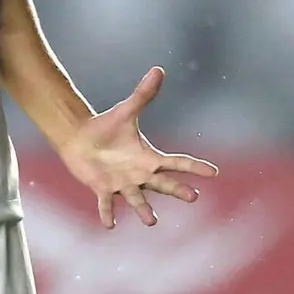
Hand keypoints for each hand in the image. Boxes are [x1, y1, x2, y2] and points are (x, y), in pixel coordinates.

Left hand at [59, 67, 218, 229]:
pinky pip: (106, 204)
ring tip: (152, 221)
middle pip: (163, 184)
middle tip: (193, 197)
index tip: (214, 172)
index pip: (177, 162)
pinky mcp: (102, 189)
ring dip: (144, 209)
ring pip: (137, 199)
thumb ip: (143, 93)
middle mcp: (140, 174)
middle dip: (177, 190)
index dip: (195, 167)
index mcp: (149, 158)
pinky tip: (110, 224)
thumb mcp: (127, 110)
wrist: (80, 138)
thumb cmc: (106, 127)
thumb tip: (158, 69)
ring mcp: (123, 184)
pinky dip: (108, 213)